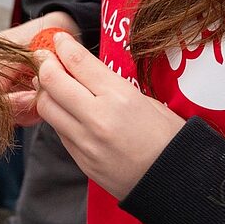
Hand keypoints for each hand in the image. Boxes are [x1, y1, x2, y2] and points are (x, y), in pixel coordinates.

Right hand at [0, 11, 77, 126]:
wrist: (65, 37)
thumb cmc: (38, 34)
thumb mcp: (17, 47)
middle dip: (5, 105)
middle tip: (29, 99)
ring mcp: (3, 96)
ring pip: (2, 116)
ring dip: (23, 108)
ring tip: (40, 90)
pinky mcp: (21, 108)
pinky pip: (21, 119)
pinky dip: (33, 111)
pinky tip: (42, 96)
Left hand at [35, 31, 185, 198]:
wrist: (179, 184)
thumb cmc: (171, 139)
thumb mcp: (149, 101)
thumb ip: (113, 86)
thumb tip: (84, 71)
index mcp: (120, 97)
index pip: (78, 62)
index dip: (64, 46)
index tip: (59, 39)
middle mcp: (98, 118)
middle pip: (52, 82)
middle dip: (45, 64)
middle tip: (46, 58)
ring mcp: (86, 142)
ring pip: (46, 107)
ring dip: (45, 91)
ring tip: (52, 85)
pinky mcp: (81, 160)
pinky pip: (58, 131)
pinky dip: (57, 116)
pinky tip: (66, 111)